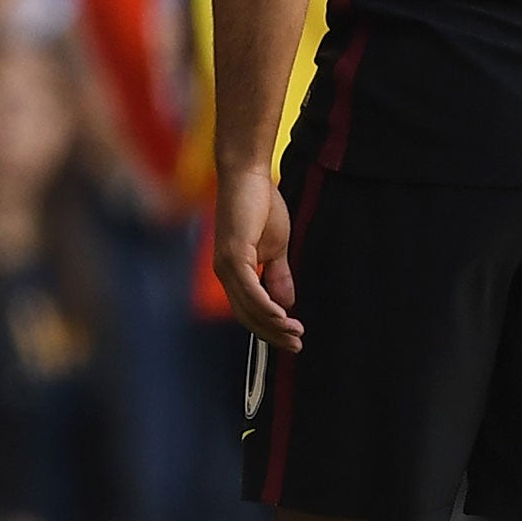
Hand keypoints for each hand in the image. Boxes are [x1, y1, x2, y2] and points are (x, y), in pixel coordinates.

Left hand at [214, 165, 302, 350]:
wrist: (248, 174)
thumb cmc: (260, 205)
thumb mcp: (275, 247)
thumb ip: (277, 275)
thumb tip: (286, 305)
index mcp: (233, 271)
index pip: (248, 311)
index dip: (269, 328)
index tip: (292, 339)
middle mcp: (224, 271)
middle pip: (247, 316)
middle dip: (273, 334)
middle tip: (297, 345)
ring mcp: (226, 264)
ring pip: (248, 307)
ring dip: (273, 324)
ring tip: (296, 333)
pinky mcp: (234, 254)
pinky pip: (250, 289)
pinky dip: (265, 306)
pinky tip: (283, 316)